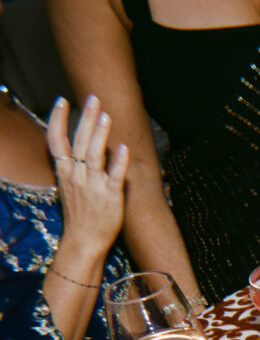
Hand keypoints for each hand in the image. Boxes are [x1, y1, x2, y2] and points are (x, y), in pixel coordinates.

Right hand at [47, 95, 127, 253]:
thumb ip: (72, 166)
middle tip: (93, 98)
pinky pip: (115, 176)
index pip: (56, 140)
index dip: (57, 119)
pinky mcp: (110, 196)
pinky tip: (124, 148)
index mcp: (64, 172)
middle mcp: (76, 176)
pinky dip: (119, 162)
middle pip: (78, 141)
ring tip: (106, 116)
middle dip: (85, 118)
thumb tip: (80, 147)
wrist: (85, 241)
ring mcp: (93, 186)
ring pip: (95, 155)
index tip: (61, 100)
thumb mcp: (69, 186)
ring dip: (100, 135)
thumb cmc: (81, 213)